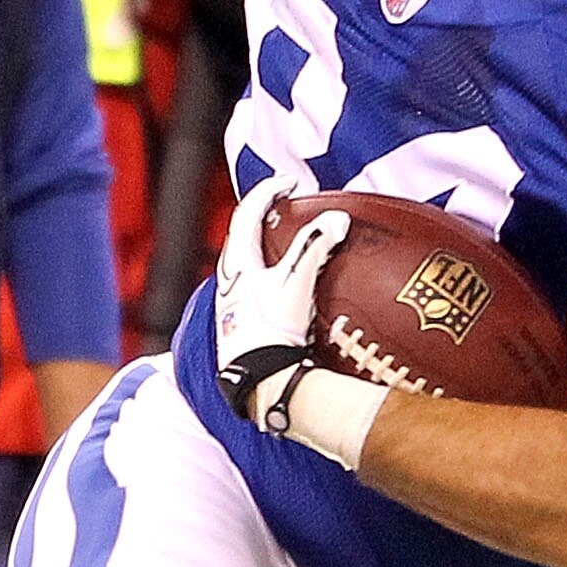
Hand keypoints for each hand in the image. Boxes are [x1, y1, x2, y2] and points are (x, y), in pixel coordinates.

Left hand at [210, 172, 333, 419]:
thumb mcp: (296, 284)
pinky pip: (256, 286)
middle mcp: (229, 282)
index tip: (291, 183)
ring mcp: (233, 304)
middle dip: (264, 217)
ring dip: (267, 247)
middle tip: (288, 208)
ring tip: (291, 244)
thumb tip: (338, 219)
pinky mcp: (242, 324)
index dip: (268, 192)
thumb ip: (315, 247)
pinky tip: (290, 288)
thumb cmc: (272, 332)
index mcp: (236, 265)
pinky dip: (272, 274)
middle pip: (243, 237)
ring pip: (247, 263)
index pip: (247, 214)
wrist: (260, 383)